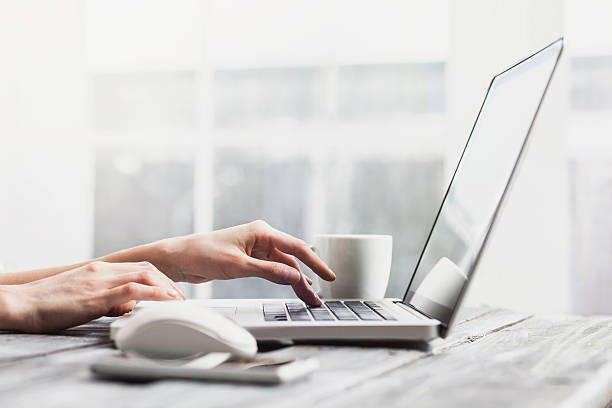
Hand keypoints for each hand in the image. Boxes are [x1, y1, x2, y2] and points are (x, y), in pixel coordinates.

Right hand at [0, 261, 184, 332]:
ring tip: (179, 301)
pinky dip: (153, 294)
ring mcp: (100, 281)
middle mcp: (103, 270)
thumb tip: (128, 307)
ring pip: (143, 276)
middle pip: (146, 269)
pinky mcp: (96, 295)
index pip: (138, 268)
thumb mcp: (84, 299)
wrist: (23, 303)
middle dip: (168, 282)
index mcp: (100, 269)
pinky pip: (132, 290)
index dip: (159, 278)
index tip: (172, 290)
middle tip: (180, 298)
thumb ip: (108, 300)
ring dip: (166, 287)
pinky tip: (165, 301)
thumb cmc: (50, 304)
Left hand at [159, 220, 335, 305]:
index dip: (314, 262)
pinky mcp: (250, 259)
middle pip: (291, 258)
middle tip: (317, 297)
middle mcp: (261, 238)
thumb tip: (294, 276)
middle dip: (305, 277)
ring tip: (309, 297)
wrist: (180, 258)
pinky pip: (273, 270)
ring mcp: (256, 249)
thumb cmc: (203, 254)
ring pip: (283, 266)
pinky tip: (293, 287)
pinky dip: (283, 279)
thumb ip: (268, 272)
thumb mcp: (238, 266)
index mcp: (261, 231)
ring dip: (295, 281)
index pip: (296, 247)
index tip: (328, 275)